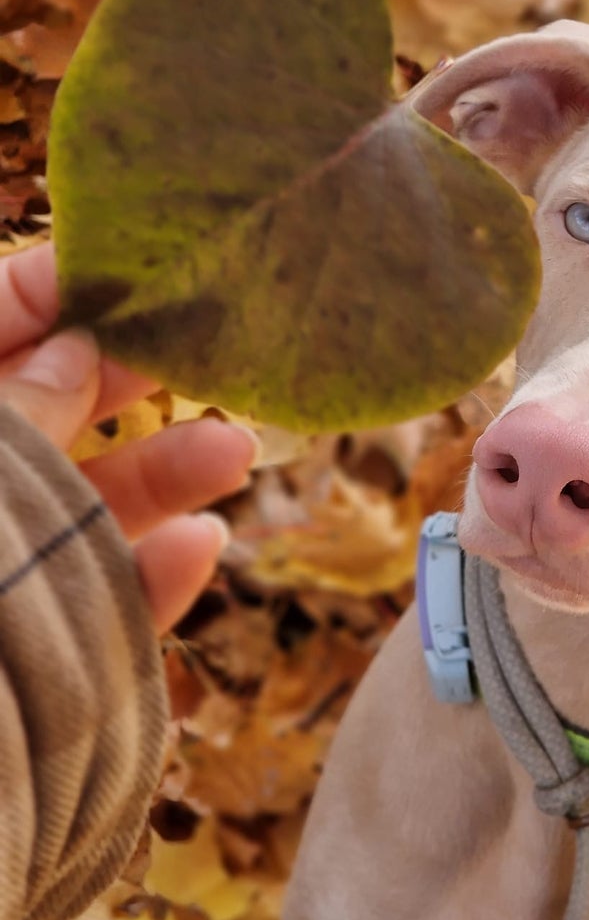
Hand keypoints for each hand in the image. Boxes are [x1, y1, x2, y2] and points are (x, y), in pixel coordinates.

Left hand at [0, 241, 254, 631]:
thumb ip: (22, 408)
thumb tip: (81, 348)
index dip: (54, 289)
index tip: (146, 267)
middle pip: (36, 412)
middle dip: (125, 385)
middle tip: (209, 355)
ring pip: (67, 508)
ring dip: (156, 479)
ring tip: (236, 452)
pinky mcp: (9, 652)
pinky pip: (75, 599)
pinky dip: (140, 577)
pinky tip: (202, 548)